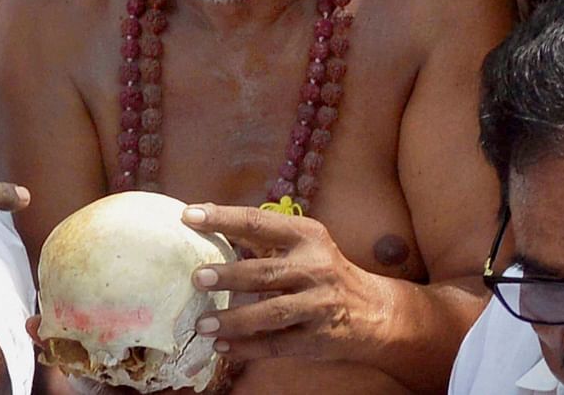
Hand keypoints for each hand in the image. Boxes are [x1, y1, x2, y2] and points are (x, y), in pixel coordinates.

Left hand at [182, 204, 388, 365]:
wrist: (374, 311)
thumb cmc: (323, 271)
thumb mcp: (304, 245)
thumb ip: (263, 238)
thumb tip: (206, 224)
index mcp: (306, 236)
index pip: (258, 222)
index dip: (223, 218)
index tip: (189, 215)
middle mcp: (314, 268)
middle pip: (264, 272)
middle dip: (228, 275)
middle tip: (196, 277)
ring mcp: (318, 305)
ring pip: (270, 313)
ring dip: (234, 320)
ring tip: (201, 324)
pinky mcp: (317, 338)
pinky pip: (277, 344)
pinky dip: (247, 348)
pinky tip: (222, 346)